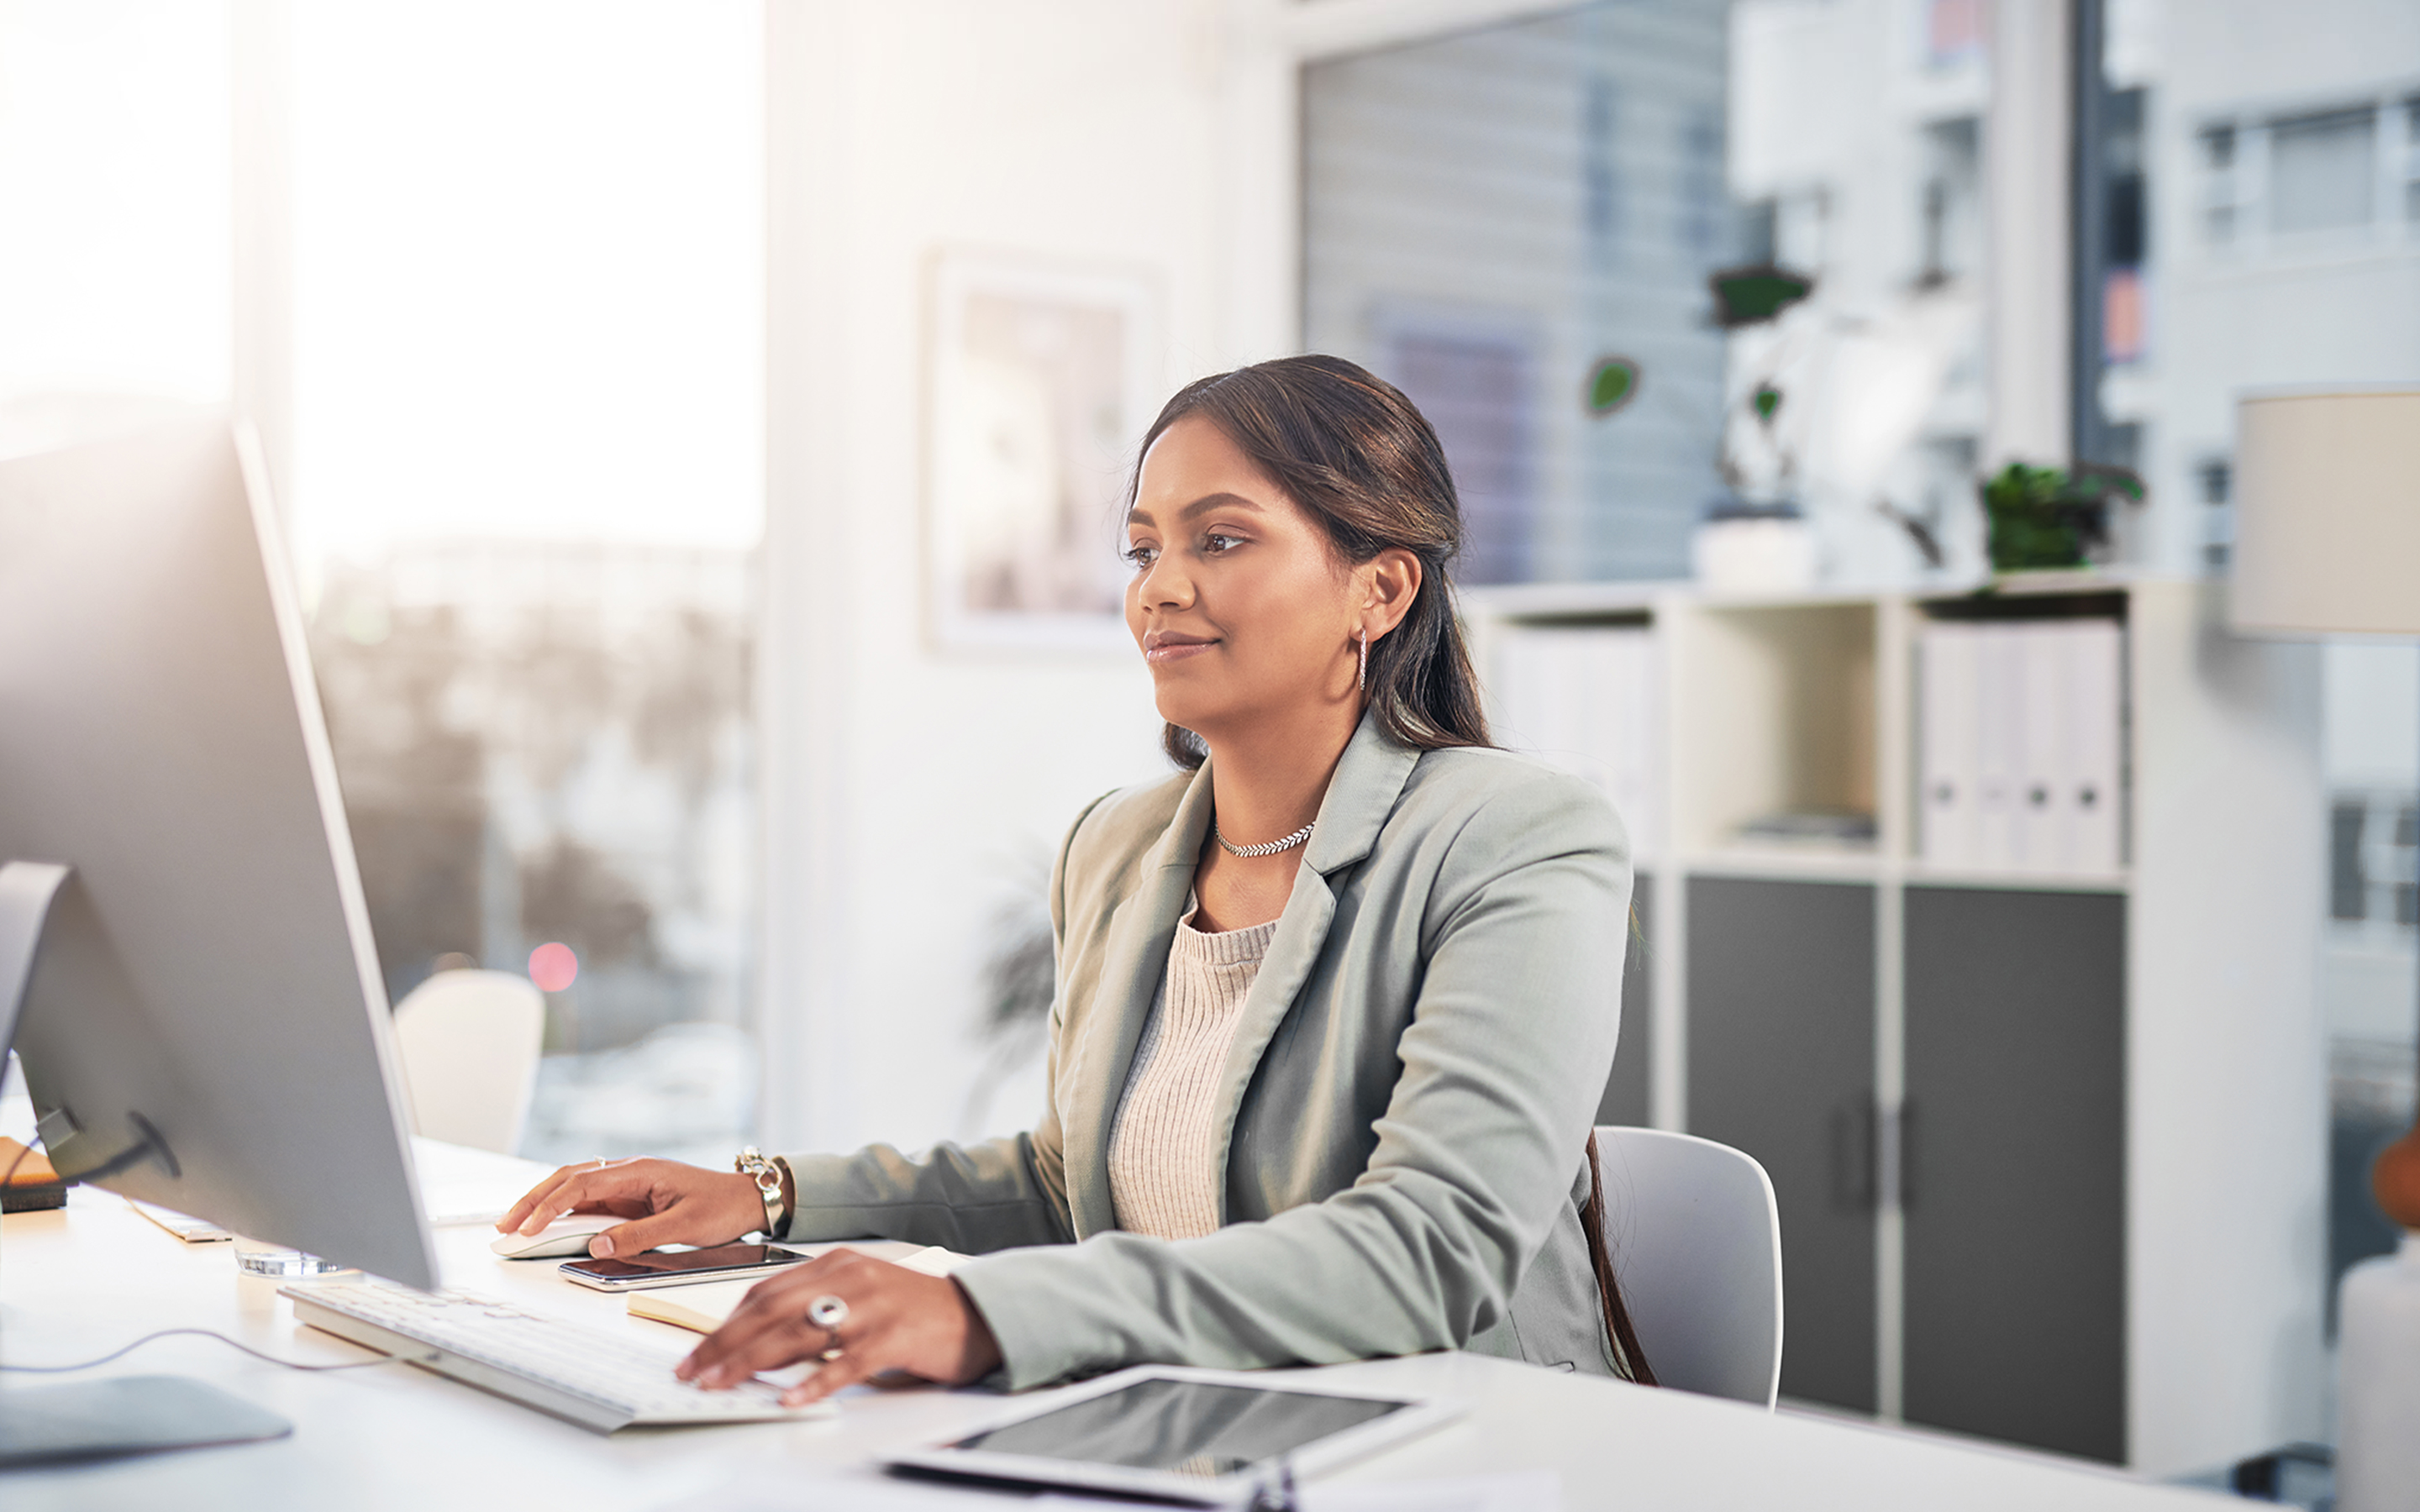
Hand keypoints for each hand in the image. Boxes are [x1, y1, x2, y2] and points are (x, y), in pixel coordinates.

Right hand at [495, 1157, 766, 1258]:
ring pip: (574, 1187)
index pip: (582, 1183)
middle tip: (505, 1225)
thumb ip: (640, 1234)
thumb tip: (597, 1244)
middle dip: (534, 1200)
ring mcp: (627, 1183)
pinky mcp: (630, 1197)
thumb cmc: (722, 1207)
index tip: (528, 1227)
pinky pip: (589, 1200)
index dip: (551, 1205)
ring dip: (544, 1203)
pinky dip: (563, 1210)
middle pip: (568, 1179)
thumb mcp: (684, 1225)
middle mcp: (628, 1171)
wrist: (748, 1199)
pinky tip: (546, 1223)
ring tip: (515, 1225)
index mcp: (639, 1171)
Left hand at [675, 1249, 1002, 1407]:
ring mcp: (873, 1306)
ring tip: (723, 1384)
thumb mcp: (861, 1294)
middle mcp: (851, 1278)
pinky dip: (815, 1382)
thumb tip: (760, 1341)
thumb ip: (817, 1307)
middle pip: (773, 1311)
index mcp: (838, 1264)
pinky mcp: (894, 1336)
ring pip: (799, 1334)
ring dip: (753, 1362)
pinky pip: (846, 1362)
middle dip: (726, 1344)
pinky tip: (790, 1398)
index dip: (727, 1322)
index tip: (700, 1351)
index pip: (767, 1292)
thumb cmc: (914, 1311)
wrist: (978, 1313)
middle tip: (695, 1371)